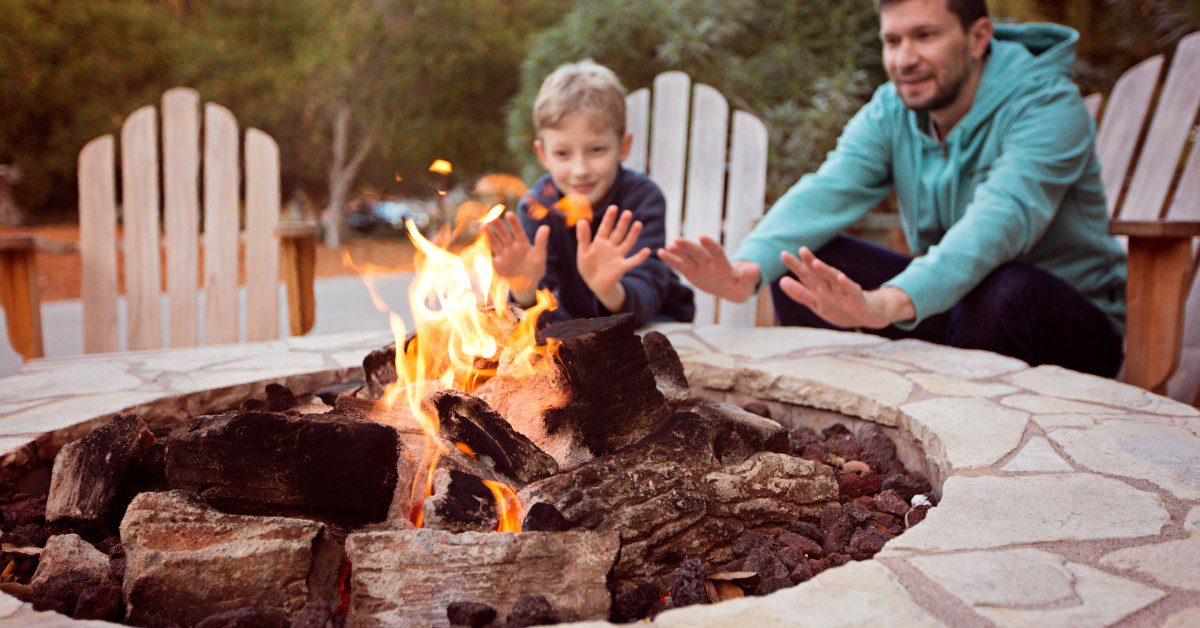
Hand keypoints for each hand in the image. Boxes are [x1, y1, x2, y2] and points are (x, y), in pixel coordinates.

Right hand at [486, 212, 548, 304]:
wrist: (527, 285)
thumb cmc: (535, 269)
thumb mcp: (539, 256)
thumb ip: (541, 242)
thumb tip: (546, 227)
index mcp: (522, 243)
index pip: (518, 231)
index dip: (513, 223)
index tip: (509, 214)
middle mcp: (511, 247)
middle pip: (504, 235)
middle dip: (498, 226)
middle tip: (492, 217)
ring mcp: (503, 255)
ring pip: (495, 243)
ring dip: (489, 236)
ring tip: (483, 227)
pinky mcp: (497, 264)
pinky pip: (490, 257)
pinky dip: (485, 252)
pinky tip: (479, 245)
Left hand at [576, 205, 651, 311]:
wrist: (595, 285)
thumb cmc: (588, 267)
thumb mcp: (583, 252)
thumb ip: (583, 237)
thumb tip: (581, 220)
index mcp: (600, 242)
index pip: (605, 228)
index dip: (609, 218)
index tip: (613, 208)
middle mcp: (611, 247)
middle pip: (618, 233)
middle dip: (622, 223)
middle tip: (627, 213)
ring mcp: (618, 256)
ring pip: (627, 243)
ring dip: (633, 234)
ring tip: (638, 224)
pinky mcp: (622, 267)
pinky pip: (633, 261)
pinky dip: (640, 257)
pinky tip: (647, 251)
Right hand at [658, 236, 759, 302]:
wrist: (729, 286)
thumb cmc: (740, 285)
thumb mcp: (746, 284)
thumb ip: (749, 276)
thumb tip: (755, 269)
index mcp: (723, 265)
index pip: (717, 253)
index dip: (710, 245)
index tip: (703, 237)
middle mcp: (709, 262)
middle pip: (698, 253)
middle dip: (689, 247)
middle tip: (678, 240)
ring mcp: (698, 265)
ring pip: (687, 256)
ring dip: (678, 251)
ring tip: (667, 247)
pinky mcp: (690, 271)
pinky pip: (679, 264)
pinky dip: (671, 259)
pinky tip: (660, 252)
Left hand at [778, 246, 913, 328]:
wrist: (869, 316)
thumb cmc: (841, 308)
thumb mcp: (817, 303)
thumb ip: (800, 293)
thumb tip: (780, 282)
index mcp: (821, 288)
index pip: (806, 275)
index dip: (796, 266)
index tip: (783, 254)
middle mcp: (831, 287)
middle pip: (819, 274)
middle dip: (810, 263)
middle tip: (802, 249)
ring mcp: (844, 292)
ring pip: (834, 280)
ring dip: (826, 271)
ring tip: (816, 263)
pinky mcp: (857, 299)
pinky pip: (851, 291)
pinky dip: (846, 285)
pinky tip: (840, 277)